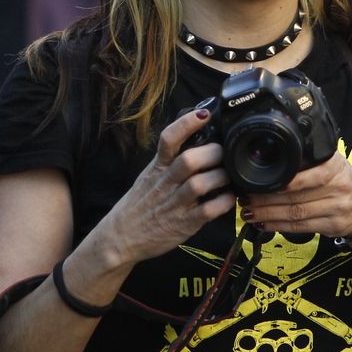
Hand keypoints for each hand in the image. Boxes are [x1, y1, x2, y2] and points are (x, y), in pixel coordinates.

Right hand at [97, 107, 236, 265]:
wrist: (121, 237)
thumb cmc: (141, 204)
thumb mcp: (150, 176)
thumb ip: (170, 160)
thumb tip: (198, 138)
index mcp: (157, 167)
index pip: (168, 139)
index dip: (186, 124)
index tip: (203, 114)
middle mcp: (165, 183)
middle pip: (189, 160)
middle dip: (212, 153)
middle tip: (225, 152)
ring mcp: (174, 204)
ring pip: (199, 184)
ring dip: (220, 177)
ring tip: (230, 175)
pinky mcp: (184, 224)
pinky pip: (207, 211)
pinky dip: (223, 202)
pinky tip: (229, 197)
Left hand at [241, 152, 351, 239]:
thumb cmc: (344, 182)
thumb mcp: (333, 163)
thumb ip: (310, 160)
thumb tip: (272, 157)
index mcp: (334, 166)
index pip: (304, 175)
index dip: (279, 182)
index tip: (257, 183)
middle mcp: (337, 187)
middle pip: (295, 197)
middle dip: (266, 199)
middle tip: (245, 199)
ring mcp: (337, 208)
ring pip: (295, 214)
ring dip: (268, 214)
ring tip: (249, 213)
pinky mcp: (333, 226)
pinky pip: (301, 228)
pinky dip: (279, 227)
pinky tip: (264, 224)